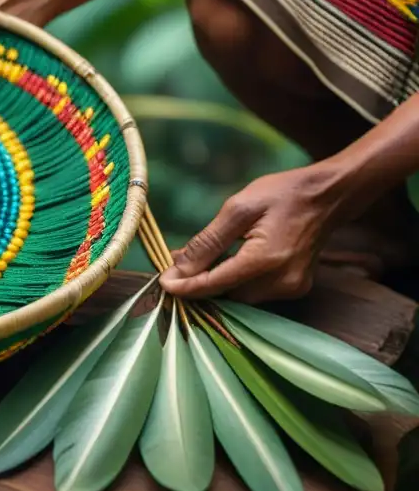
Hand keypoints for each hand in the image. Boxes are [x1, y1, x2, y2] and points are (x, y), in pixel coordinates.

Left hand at [159, 165, 342, 304]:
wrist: (328, 195)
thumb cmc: (282, 194)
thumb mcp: (239, 208)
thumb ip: (208, 241)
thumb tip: (179, 267)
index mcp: (266, 261)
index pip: (215, 284)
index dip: (185, 286)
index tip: (162, 283)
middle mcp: (281, 282)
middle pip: (226, 294)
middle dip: (199, 282)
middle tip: (176, 263)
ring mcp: (292, 288)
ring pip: (240, 296)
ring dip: (217, 281)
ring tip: (197, 259)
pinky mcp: (296, 287)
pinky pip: (256, 291)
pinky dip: (237, 279)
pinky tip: (224, 261)